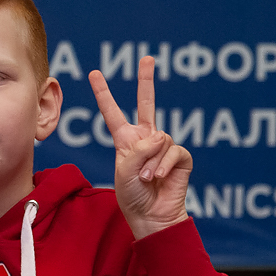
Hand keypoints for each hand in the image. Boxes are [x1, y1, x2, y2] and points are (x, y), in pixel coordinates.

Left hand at [88, 55, 191, 239]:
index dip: (104, 94)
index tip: (94, 73)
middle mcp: (145, 139)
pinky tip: (159, 179)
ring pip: (159, 139)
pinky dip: (164, 166)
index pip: (113, 113)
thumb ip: (139, 149)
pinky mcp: (181, 157)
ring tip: (147, 179)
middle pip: (147, 103)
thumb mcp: (125, 170)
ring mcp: (164, 147)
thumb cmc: (133, 196)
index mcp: (126, 141)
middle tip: (147, 58)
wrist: (152, 217)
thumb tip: (161, 136)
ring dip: (151, 162)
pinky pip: (173, 151)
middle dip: (147, 79)